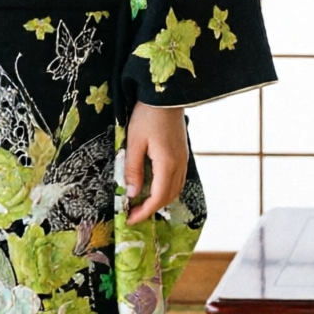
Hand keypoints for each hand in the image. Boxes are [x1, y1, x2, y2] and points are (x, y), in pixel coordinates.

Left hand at [123, 102, 189, 222]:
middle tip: (133, 213)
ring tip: (142, 203)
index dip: (144, 212)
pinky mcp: (182, 153)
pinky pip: (177, 179)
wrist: (165, 94)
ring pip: (175, 189)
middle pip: (169, 197)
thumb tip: (131, 194)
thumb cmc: (147, 115)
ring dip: (160, 199)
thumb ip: (133, 170)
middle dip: (151, 209)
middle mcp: (179, 165)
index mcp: (167, 164)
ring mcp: (183, 159)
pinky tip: (153, 187)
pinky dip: (166, 189)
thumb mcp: (134, 142)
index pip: (158, 198)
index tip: (130, 219)